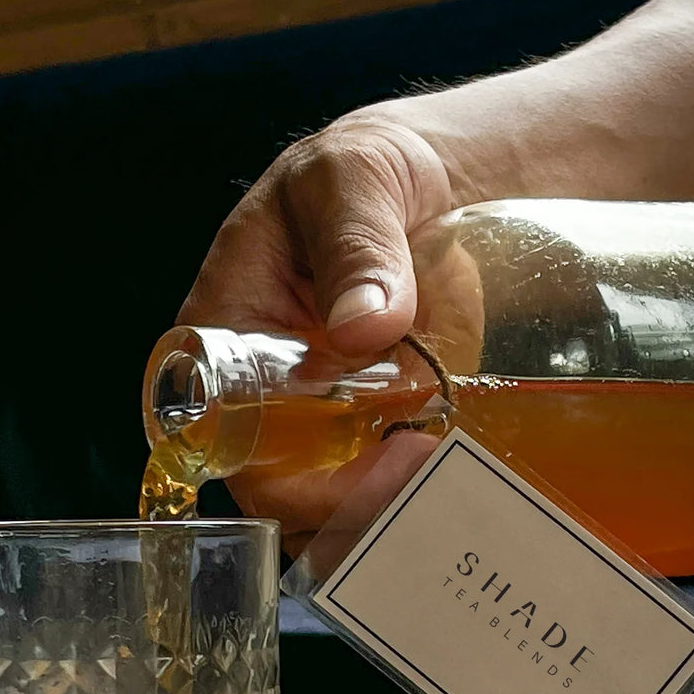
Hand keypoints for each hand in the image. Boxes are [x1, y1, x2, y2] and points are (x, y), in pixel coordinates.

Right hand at [179, 111, 463, 546]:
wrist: (433, 180)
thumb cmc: (365, 169)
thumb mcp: (354, 178)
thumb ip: (357, 241)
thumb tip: (364, 324)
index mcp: (225, 335)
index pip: (225, 439)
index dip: (292, 476)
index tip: (381, 459)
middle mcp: (262, 397)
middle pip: (282, 495)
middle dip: (355, 511)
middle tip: (436, 479)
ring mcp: (320, 425)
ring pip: (331, 515)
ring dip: (390, 523)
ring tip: (460, 493)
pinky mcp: (373, 437)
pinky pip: (379, 500)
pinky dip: (418, 511)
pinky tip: (468, 495)